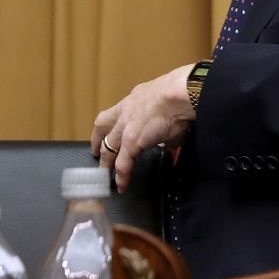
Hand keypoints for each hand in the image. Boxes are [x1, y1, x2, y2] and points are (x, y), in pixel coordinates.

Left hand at [93, 62, 196, 192]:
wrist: (181, 93)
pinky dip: (121, 176)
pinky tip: (121, 185)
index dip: (114, 123)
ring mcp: (126, 126)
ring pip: (108, 147)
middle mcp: (126, 110)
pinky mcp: (131, 142)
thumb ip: (168, 123)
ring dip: (105, 161)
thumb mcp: (170, 104)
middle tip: (96, 151)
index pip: (119, 111)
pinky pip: (123, 163)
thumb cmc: (181, 93)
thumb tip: (173, 140)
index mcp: (136, 98)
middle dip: (98, 140)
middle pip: (103, 127)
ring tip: (104, 173)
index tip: (113, 130)